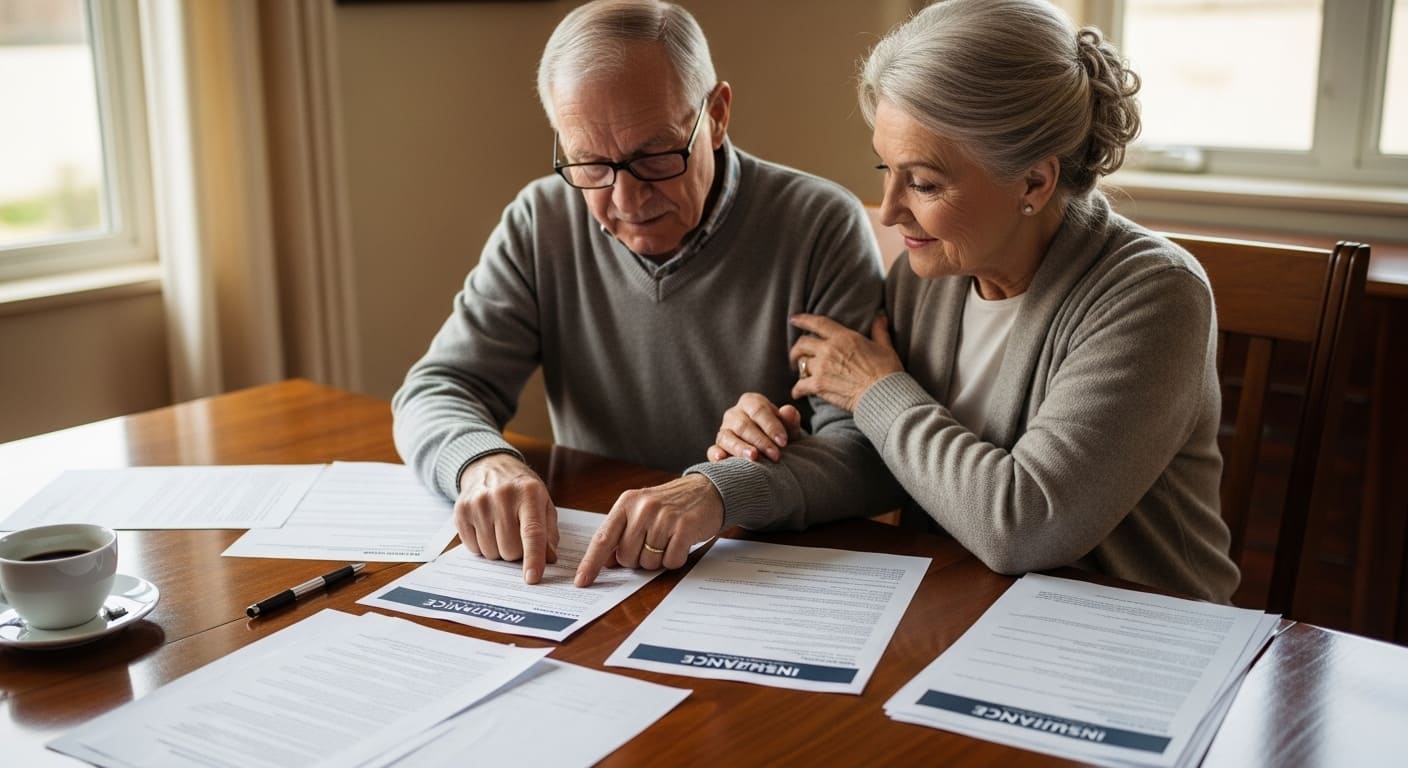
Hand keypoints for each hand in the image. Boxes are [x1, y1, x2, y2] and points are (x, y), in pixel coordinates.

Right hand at [456, 453, 558, 584]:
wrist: (490, 466)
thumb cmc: (522, 489)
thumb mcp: (543, 503)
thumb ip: (549, 532)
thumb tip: (549, 559)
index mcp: (528, 494)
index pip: (532, 533)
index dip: (533, 558)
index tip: (533, 578)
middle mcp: (502, 497)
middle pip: (510, 549)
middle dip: (516, 553)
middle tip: (517, 536)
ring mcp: (478, 503)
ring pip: (491, 552)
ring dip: (499, 550)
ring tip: (501, 529)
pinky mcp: (461, 511)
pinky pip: (473, 548)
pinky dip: (482, 545)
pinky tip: (487, 527)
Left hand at [574, 475, 723, 586]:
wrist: (707, 490)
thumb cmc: (671, 505)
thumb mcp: (641, 511)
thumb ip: (622, 534)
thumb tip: (607, 562)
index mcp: (627, 503)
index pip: (603, 538)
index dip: (591, 563)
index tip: (582, 581)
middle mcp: (643, 508)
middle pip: (627, 557)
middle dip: (638, 559)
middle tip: (653, 543)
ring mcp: (664, 517)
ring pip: (649, 563)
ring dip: (658, 560)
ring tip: (668, 540)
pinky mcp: (684, 527)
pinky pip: (671, 562)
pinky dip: (676, 559)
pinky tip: (681, 543)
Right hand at [706, 393, 802, 461]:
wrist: (771, 449)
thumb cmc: (779, 435)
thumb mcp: (788, 427)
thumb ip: (790, 420)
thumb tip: (789, 411)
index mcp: (751, 402)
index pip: (759, 410)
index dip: (771, 426)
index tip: (783, 442)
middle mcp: (734, 414)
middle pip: (743, 425)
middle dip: (760, 441)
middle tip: (775, 455)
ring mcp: (724, 430)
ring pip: (727, 437)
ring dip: (740, 448)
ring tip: (754, 457)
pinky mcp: (718, 447)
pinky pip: (713, 450)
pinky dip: (715, 454)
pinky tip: (721, 459)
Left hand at [790, 313, 901, 411]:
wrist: (883, 394)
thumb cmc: (887, 371)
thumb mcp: (885, 346)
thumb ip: (879, 330)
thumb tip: (880, 316)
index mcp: (844, 337)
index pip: (818, 323)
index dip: (803, 320)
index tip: (794, 319)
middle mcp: (829, 349)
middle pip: (802, 343)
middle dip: (796, 349)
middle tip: (796, 355)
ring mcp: (822, 367)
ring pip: (801, 363)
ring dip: (800, 368)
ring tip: (802, 373)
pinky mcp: (819, 385)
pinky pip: (800, 386)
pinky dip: (797, 390)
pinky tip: (797, 393)